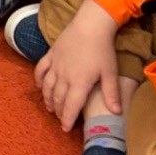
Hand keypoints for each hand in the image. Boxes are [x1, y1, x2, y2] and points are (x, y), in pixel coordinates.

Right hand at [36, 6, 120, 129]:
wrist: (89, 25)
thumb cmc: (102, 50)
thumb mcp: (110, 72)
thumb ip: (111, 93)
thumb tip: (116, 114)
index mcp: (79, 83)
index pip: (70, 106)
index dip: (67, 119)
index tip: (65, 129)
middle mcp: (63, 77)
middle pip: (58, 99)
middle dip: (58, 111)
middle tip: (61, 119)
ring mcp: (54, 66)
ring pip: (47, 87)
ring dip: (48, 99)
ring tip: (50, 107)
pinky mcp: (50, 55)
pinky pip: (40, 71)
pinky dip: (39, 81)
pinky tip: (41, 87)